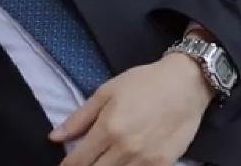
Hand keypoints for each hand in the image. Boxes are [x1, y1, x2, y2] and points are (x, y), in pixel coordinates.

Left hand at [49, 53, 213, 165]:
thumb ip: (79, 118)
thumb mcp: (106, 92)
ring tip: (101, 163)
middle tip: (82, 165)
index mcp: (108, 128)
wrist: (186, 84)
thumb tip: (54, 137)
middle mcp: (125, 148)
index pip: (79, 160)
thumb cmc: (143, 83)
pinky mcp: (163, 164)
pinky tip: (123, 165)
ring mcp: (146, 160)